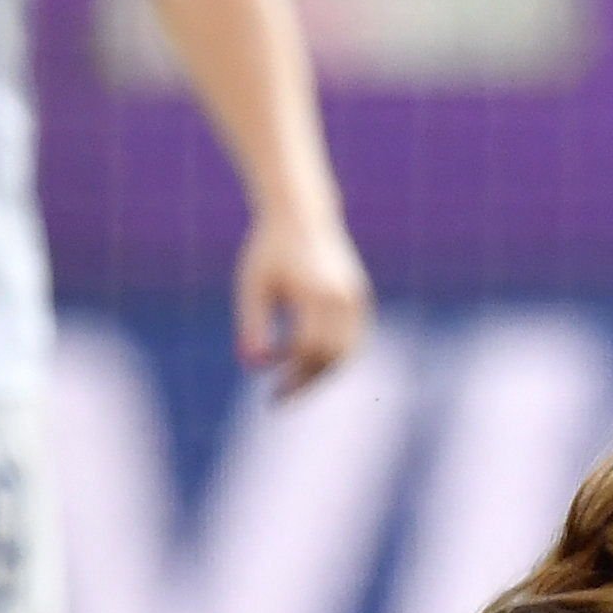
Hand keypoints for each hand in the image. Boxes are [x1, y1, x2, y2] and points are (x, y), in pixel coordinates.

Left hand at [236, 205, 373, 397]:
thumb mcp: (253, 286)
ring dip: (321, 373)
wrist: (302, 215)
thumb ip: (252, 325)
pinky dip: (333, 357)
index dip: (289, 370)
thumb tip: (254, 366)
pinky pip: (352, 340)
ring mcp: (356, 298)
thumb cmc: (269, 250)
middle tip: (280, 397)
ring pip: (347, 353)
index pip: (308, 348)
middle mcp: (342, 297)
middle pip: (332, 357)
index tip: (267, 378)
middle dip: (307, 382)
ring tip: (293, 383)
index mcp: (316, 292)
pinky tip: (307, 361)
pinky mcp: (360, 298)